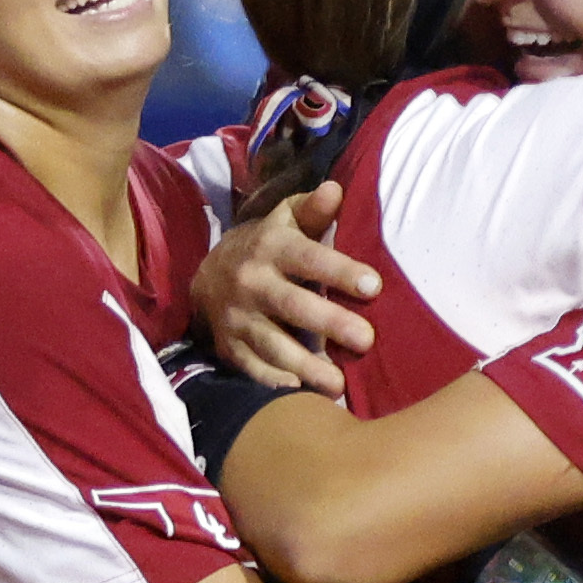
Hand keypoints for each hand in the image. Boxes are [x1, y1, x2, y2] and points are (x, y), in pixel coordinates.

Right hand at [194, 181, 383, 381]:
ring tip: (339, 385)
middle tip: (367, 340)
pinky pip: (252, 368)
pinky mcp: (229, 346)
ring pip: (272, 345)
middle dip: (330, 323)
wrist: (208, 275)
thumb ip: (312, 210)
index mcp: (270, 247)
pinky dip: (274, 382)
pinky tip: (300, 392)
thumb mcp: (285, 221)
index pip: (309, 258)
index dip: (340, 271)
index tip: (374, 287)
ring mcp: (237, 318)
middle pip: (292, 305)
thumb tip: (335, 190)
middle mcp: (251, 282)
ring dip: (307, 366)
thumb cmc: (268, 246)